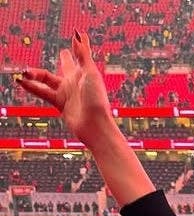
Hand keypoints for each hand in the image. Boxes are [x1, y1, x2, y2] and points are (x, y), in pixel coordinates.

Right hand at [16, 32, 115, 146]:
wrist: (94, 125)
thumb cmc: (96, 100)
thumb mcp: (89, 73)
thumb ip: (82, 55)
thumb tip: (77, 35)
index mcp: (85, 72)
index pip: (80, 55)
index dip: (79, 45)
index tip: (78, 36)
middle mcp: (76, 82)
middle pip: (67, 66)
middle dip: (66, 59)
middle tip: (64, 53)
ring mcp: (68, 93)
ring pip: (48, 79)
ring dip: (36, 74)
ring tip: (25, 70)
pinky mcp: (60, 103)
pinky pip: (42, 92)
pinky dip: (31, 86)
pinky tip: (21, 81)